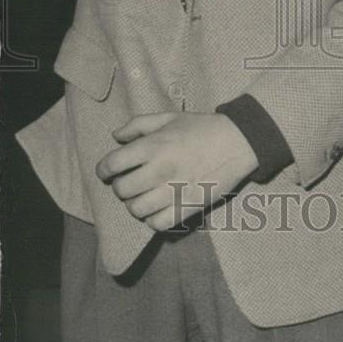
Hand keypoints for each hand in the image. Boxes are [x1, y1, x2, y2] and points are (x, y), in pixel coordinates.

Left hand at [95, 112, 257, 230]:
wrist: (238, 141)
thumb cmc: (202, 128)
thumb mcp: (170, 117)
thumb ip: (139, 125)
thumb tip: (115, 137)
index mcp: (154, 145)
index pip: (112, 164)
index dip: (103, 169)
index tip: (107, 171)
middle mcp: (161, 169)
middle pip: (122, 190)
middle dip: (121, 186)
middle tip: (130, 182)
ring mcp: (175, 190)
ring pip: (136, 210)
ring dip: (136, 204)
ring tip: (144, 196)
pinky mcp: (189, 206)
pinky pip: (158, 223)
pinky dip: (153, 219)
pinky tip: (158, 208)